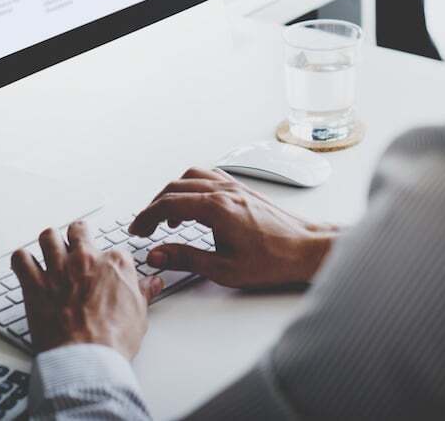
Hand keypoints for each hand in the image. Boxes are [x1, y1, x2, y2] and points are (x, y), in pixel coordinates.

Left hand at [12, 222, 162, 359]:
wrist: (87, 359)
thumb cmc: (113, 340)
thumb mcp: (140, 314)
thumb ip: (143, 292)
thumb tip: (153, 284)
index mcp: (113, 264)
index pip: (113, 248)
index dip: (108, 260)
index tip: (105, 268)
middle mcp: (84, 260)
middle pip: (77, 231)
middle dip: (76, 235)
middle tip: (75, 244)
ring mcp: (58, 269)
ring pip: (48, 237)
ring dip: (48, 243)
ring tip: (49, 250)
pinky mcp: (35, 284)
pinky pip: (21, 259)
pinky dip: (21, 261)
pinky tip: (25, 266)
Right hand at [130, 167, 339, 288]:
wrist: (307, 249)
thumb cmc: (273, 260)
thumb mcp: (223, 268)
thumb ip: (185, 258)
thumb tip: (158, 255)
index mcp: (216, 208)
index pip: (168, 204)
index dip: (147, 217)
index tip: (138, 230)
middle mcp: (223, 191)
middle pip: (175, 187)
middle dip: (155, 206)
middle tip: (146, 226)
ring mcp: (234, 187)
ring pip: (191, 177)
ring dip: (173, 193)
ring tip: (167, 217)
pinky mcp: (243, 190)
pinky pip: (209, 177)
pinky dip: (192, 186)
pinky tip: (194, 204)